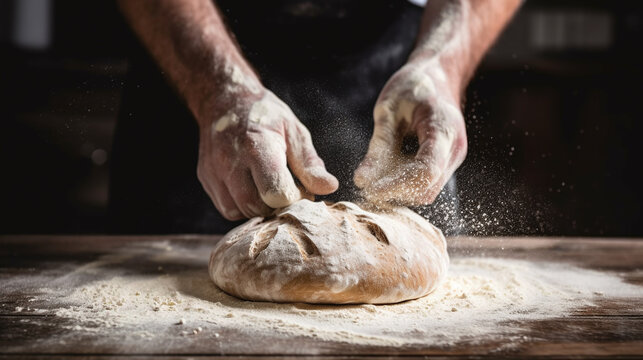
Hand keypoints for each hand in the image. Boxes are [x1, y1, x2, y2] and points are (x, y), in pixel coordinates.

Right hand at [197, 86, 337, 219]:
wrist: (225, 99)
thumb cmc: (265, 115)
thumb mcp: (294, 132)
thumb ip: (310, 164)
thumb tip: (329, 187)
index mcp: (257, 146)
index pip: (276, 192)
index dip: (293, 198)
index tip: (300, 189)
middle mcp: (230, 161)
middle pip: (256, 206)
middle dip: (276, 206)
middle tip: (286, 190)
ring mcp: (214, 171)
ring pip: (239, 211)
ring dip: (259, 208)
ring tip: (269, 188)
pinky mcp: (206, 179)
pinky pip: (227, 208)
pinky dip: (242, 206)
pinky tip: (252, 189)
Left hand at [354, 61, 466, 206]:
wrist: (438, 75)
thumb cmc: (412, 86)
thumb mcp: (388, 110)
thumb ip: (378, 146)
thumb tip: (361, 181)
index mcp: (443, 130)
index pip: (425, 172)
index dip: (397, 186)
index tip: (370, 190)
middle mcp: (454, 149)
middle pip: (426, 188)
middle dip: (396, 192)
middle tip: (367, 186)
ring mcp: (453, 157)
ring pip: (427, 191)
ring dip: (401, 191)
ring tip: (376, 178)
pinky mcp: (447, 162)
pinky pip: (427, 182)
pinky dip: (406, 183)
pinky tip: (388, 173)